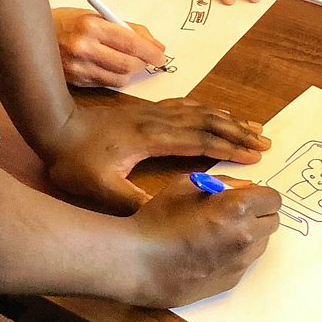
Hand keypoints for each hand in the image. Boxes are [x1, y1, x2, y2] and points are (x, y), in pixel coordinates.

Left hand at [42, 99, 271, 213]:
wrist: (55, 126)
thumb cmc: (75, 160)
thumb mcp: (98, 187)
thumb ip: (128, 200)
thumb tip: (159, 216)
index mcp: (154, 139)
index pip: (201, 141)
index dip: (229, 148)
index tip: (254, 156)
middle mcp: (160, 121)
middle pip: (209, 123)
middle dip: (240, 132)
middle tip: (266, 141)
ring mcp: (155, 112)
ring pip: (202, 111)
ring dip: (229, 119)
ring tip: (253, 125)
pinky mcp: (148, 110)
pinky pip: (188, 105)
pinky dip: (210, 109)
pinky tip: (218, 113)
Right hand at [52, 7, 166, 87]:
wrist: (33, 34)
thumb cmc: (70, 22)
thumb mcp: (99, 17)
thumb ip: (130, 30)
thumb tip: (158, 46)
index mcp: (91, 26)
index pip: (131, 43)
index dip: (151, 52)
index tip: (161, 56)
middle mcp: (83, 48)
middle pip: (128, 65)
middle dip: (144, 64)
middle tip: (148, 60)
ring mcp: (77, 67)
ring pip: (119, 80)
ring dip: (130, 73)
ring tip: (129, 62)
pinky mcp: (74, 81)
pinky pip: (105, 84)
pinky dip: (114, 78)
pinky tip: (111, 67)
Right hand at [129, 175, 280, 306]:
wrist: (138, 264)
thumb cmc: (157, 220)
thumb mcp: (186, 186)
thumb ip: (222, 182)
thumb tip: (246, 187)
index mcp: (237, 207)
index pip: (274, 199)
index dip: (262, 196)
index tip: (248, 197)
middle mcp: (245, 235)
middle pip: (273, 221)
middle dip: (259, 214)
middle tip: (235, 213)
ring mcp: (240, 262)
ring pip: (262, 243)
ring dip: (251, 235)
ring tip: (221, 233)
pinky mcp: (232, 280)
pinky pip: (246, 262)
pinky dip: (237, 254)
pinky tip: (212, 252)